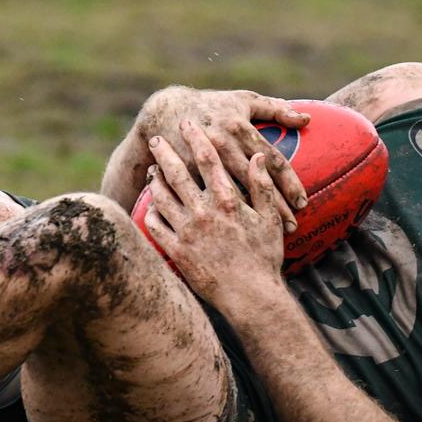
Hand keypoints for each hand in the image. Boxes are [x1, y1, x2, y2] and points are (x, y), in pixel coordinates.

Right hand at [138, 86, 309, 231]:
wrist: (165, 110)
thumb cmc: (211, 105)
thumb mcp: (244, 100)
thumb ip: (277, 109)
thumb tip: (306, 120)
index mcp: (240, 128)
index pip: (272, 160)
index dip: (290, 183)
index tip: (302, 202)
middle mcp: (223, 145)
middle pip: (256, 182)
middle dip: (276, 206)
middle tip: (292, 226)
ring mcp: (202, 161)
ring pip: (233, 194)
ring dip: (252, 215)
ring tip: (269, 234)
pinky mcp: (185, 172)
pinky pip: (205, 196)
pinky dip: (221, 213)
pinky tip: (234, 229)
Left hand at [144, 119, 284, 306]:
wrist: (249, 297)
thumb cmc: (263, 258)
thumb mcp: (270, 220)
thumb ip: (262, 186)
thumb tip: (259, 156)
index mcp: (227, 201)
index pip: (207, 160)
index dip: (195, 138)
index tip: (187, 123)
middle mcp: (203, 212)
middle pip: (177, 173)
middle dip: (164, 153)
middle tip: (154, 139)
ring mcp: (186, 232)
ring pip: (161, 197)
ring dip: (154, 181)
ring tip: (151, 171)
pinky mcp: (176, 252)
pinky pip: (155, 226)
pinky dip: (151, 212)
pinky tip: (151, 206)